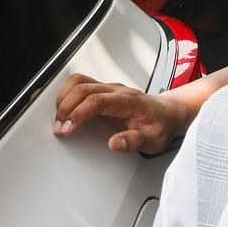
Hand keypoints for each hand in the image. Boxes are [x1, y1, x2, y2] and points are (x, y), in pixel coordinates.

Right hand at [54, 73, 191, 153]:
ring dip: (64, 98)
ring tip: (59, 119)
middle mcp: (117, 90)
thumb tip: (115, 144)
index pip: (97, 100)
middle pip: (83, 89)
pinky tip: (63, 108)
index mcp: (129, 101)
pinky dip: (66, 94)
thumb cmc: (161, 125)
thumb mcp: (154, 140)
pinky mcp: (103, 90)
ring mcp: (109, 88)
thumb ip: (134, 142)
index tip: (67, 129)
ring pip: (79, 82)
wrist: (168, 113)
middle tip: (60, 129)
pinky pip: (80, 84)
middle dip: (66, 109)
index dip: (78, 113)